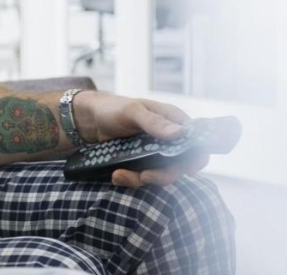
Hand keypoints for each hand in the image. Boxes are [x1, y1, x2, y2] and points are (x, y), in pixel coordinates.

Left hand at [75, 91, 208, 186]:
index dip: (198, 158)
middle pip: (179, 165)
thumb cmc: (113, 108)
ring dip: (141, 179)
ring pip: (159, 174)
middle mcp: (168, 140)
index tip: (189, 170)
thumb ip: (154, 122)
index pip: (197, 142)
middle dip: (163, 175)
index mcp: (173, 122)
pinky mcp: (140, 163)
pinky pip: (141, 177)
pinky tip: (115, 176)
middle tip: (145, 177)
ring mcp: (154, 153)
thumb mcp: (132, 111)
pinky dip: (129, 179)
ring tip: (118, 175)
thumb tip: (181, 133)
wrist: (88, 119)